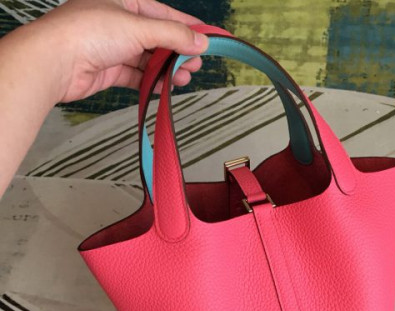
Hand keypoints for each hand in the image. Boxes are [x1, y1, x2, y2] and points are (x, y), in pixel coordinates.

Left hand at [27, 0, 208, 102]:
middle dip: (177, 53)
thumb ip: (172, 34)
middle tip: (195, 66)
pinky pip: (137, 75)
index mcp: (125, 2)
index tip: (207, 40)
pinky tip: (166, 87)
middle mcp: (119, 23)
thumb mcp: (138, 27)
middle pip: (157, 38)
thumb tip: (201, 42)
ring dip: (167, 70)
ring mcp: (113, 47)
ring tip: (183, 79)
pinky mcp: (109, 69)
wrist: (55, 62)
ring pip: (148, 59)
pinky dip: (152, 81)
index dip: (187, 27)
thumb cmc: (90, 33)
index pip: (164, 14)